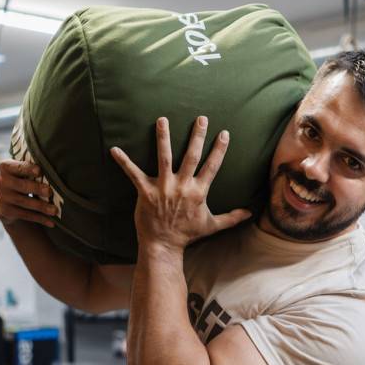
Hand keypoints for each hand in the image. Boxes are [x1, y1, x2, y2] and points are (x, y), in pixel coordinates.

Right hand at [0, 159, 58, 227]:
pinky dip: (39, 218)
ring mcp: (1, 197)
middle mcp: (0, 182)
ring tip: (54, 210)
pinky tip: (51, 221)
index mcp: (5, 167)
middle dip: (36, 189)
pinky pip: (25, 215)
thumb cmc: (20, 179)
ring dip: (41, 207)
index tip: (39, 171)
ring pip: (24, 202)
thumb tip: (51, 172)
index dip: (27, 169)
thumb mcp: (22, 171)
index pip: (17, 167)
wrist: (5, 198)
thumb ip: (32, 169)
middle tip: (49, 192)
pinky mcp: (5, 211)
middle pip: (21, 186)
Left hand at [110, 116, 250, 252]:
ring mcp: (163, 188)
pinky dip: (123, 162)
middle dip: (197, 136)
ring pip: (163, 157)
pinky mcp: (146, 192)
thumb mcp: (212, 226)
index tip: (224, 133)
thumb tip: (250, 214)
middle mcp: (182, 186)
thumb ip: (231, 217)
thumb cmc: (187, 235)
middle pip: (191, 156)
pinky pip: (133, 173)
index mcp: (198, 192)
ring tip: (162, 120)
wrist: (163, 245)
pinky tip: (114, 149)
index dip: (218, 149)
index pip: (212, 166)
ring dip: (163, 138)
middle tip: (201, 118)